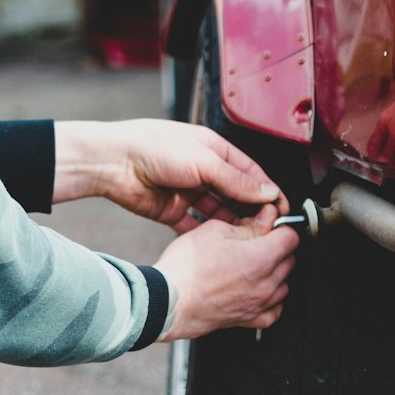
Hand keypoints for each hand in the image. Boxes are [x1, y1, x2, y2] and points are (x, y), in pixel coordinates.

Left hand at [53, 119, 288, 227]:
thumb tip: (267, 192)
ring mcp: (187, 191)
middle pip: (236, 194)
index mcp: (214, 150)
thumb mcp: (204, 161)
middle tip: (267, 229)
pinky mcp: (171, 210)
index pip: (250, 174)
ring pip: (218, 212)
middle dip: (252, 211)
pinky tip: (220, 245)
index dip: (268, 192)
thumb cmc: (154, 148)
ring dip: (232, 225)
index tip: (282, 210)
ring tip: (247, 240)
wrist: (111, 162)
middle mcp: (202, 170)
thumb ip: (237, 180)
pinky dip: (207, 236)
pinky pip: (194, 226)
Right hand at [155, 204, 299, 338]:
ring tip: (254, 265)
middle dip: (277, 247)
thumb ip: (249, 224)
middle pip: (289, 260)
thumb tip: (268, 217)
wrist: (167, 301)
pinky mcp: (248, 320)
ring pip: (284, 285)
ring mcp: (258, 304)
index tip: (270, 224)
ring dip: (275, 273)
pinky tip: (259, 291)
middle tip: (256, 241)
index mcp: (260, 258)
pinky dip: (272, 301)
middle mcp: (265, 283)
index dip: (280, 226)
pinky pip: (274, 311)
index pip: (291, 237)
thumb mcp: (215, 230)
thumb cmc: (185, 268)